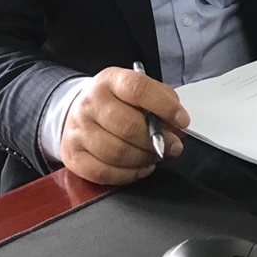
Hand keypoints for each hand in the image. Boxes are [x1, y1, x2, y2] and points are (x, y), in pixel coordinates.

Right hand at [60, 67, 189, 184]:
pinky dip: (128, 174)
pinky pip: (104, 172)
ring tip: (155, 156)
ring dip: (144, 159)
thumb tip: (177, 126)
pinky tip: (140, 167)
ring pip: (117, 153)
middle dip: (158, 141)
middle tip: (172, 146)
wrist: (79, 111)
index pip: (138, 89)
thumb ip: (162, 101)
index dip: (165, 106)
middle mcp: (91, 103)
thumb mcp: (139, 91)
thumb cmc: (115, 102)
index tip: (182, 120)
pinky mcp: (74, 155)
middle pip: (128, 126)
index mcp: (110, 81)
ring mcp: (79, 130)